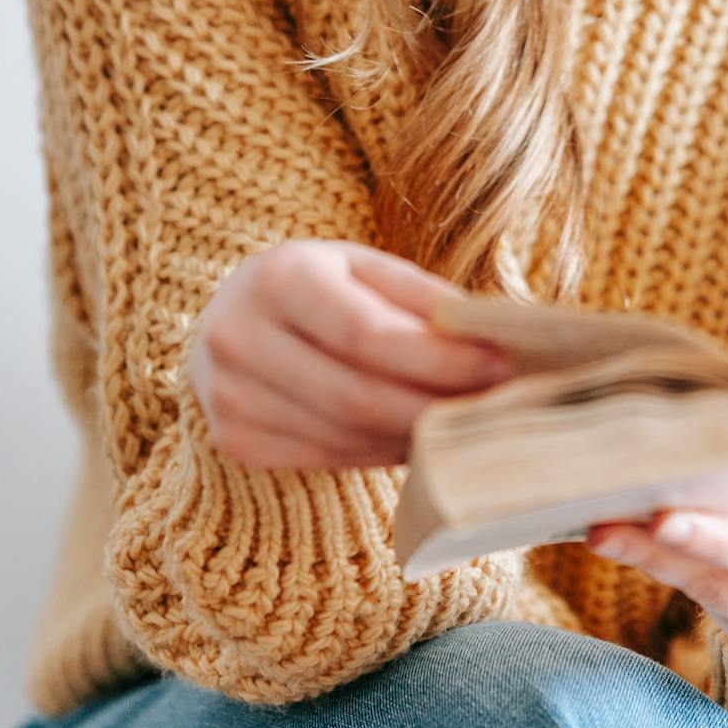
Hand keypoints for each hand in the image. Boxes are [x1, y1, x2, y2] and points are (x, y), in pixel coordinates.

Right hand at [188, 238, 515, 472]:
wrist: (228, 318)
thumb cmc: (317, 286)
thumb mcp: (364, 268)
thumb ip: (423, 300)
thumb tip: (494, 339)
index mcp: (278, 278)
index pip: (368, 334)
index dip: (438, 359)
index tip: (499, 366)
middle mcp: (239, 337)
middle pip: (357, 396)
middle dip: (435, 407)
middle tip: (496, 408)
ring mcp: (229, 397)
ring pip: (345, 436)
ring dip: (413, 437)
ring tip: (463, 424)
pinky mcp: (233, 441)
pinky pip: (326, 458)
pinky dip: (379, 453)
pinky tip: (413, 439)